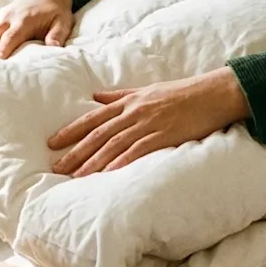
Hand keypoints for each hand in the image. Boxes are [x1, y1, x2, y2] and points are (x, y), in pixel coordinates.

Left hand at [50, 67, 250, 176]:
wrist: (212, 93)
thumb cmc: (180, 93)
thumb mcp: (146, 90)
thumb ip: (119, 96)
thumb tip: (95, 96)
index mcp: (128, 102)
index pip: (93, 117)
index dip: (71, 130)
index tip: (53, 142)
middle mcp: (134, 112)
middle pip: (98, 134)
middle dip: (76, 151)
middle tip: (57, 167)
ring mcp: (148, 124)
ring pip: (114, 144)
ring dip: (93, 161)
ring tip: (76, 177)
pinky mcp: (164, 135)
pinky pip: (138, 151)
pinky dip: (122, 162)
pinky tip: (108, 174)